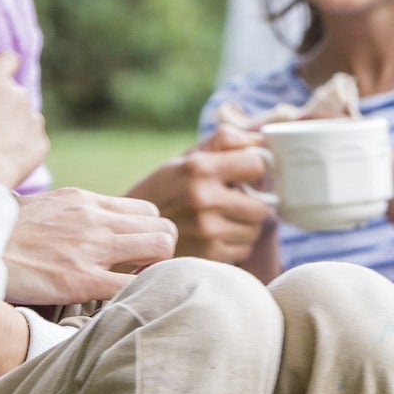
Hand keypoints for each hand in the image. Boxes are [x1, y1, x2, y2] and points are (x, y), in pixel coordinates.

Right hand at [0, 52, 48, 190]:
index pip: (8, 58)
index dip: (1, 66)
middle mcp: (20, 95)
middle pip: (13, 91)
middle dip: (2, 102)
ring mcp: (33, 119)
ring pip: (23, 115)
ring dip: (12, 123)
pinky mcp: (41, 142)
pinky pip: (32, 137)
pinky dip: (21, 144)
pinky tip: (4, 156)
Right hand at [0, 188, 173, 305]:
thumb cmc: (5, 235)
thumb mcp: (43, 206)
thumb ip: (73, 212)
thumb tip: (83, 221)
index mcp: (86, 201)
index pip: (147, 211)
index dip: (149, 234)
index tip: (137, 252)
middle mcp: (96, 219)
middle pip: (163, 227)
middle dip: (161, 252)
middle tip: (143, 271)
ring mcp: (93, 248)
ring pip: (162, 248)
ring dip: (158, 269)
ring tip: (136, 284)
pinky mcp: (84, 280)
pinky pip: (135, 284)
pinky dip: (140, 293)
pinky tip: (124, 301)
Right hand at [125, 144, 275, 265]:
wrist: (130, 232)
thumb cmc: (164, 190)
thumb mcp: (186, 158)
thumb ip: (224, 142)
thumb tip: (262, 140)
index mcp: (199, 168)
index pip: (256, 166)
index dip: (253, 170)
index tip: (244, 175)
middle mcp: (203, 198)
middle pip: (262, 206)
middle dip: (252, 204)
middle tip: (234, 203)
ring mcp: (206, 229)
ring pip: (255, 230)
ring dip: (245, 226)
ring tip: (222, 220)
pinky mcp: (207, 254)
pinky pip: (244, 249)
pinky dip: (235, 244)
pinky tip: (215, 237)